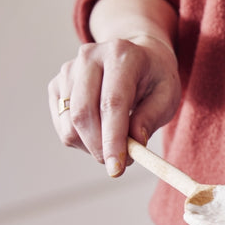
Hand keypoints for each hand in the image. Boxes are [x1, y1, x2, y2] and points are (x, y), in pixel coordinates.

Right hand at [48, 0, 179, 175]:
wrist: (137, 56)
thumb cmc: (154, 79)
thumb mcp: (167, 96)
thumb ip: (151, 118)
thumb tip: (133, 144)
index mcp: (121, 55)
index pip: (112, 102)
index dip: (113, 139)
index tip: (117, 169)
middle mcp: (89, 57)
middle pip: (83, 113)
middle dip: (100, 148)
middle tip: (119, 165)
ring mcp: (69, 70)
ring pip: (70, 124)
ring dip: (92, 146)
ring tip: (116, 141)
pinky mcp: (57, 85)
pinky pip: (63, 126)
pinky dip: (82, 140)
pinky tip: (101, 131)